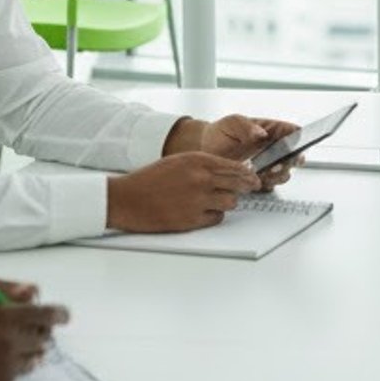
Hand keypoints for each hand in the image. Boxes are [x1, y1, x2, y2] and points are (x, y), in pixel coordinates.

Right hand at [0, 298, 66, 380]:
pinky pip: (14, 378)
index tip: (64, 315)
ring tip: (11, 348)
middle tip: (36, 330)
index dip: (58, 313)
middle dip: (41, 332)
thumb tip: (30, 292)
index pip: (44, 315)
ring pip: (31, 360)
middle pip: (41, 338)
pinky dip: (9, 370)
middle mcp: (7, 345)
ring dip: (28, 352)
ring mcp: (3, 370)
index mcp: (0, 319)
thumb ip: (0, 295)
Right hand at [107, 151, 256, 230]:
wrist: (127, 198)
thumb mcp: (179, 161)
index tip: (252, 178)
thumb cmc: (150, 179)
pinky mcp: (191, 220)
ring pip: (230, 202)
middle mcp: (201, 178)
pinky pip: (216, 218)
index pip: (234, 166)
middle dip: (245, 187)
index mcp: (198, 160)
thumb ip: (203, 165)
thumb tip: (227, 172)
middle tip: (251, 189)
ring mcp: (197, 200)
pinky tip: (204, 212)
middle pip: (238, 184)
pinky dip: (214, 216)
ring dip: (227, 202)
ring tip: (217, 201)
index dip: (246, 174)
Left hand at [202, 114, 299, 188]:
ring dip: (280, 174)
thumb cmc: (221, 132)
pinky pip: (270, 184)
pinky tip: (258, 180)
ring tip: (267, 173)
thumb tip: (261, 133)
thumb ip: (247, 126)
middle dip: (290, 161)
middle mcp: (272, 147)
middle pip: (293, 155)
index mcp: (271, 130)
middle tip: (279, 164)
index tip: (297, 145)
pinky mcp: (258, 177)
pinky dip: (267, 184)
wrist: (206, 148)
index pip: (292, 132)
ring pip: (284, 172)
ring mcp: (267, 163)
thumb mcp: (232, 123)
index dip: (300, 138)